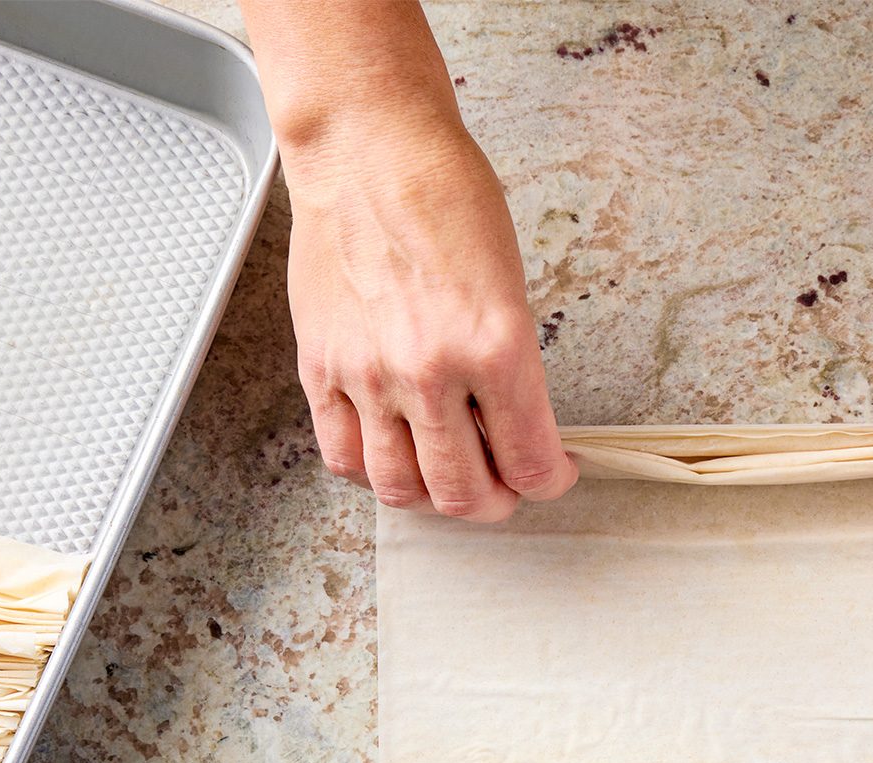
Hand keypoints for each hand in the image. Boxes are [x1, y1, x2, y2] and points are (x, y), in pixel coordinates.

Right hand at [285, 117, 575, 520]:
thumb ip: (512, 368)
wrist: (368, 150)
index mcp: (495, 347)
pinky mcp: (320, 368)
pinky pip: (343, 456)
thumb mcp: (512, 284)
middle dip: (494, 502)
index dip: (549, 481)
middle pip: (462, 493)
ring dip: (432, 497)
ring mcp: (367, 375)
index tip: (552, 475)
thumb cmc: (444, 195)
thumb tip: (513, 428)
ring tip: (447, 478)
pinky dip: (373, 472)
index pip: (531, 461)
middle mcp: (429, 372)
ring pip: (399, 489)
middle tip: (502, 488)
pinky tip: (392, 454)